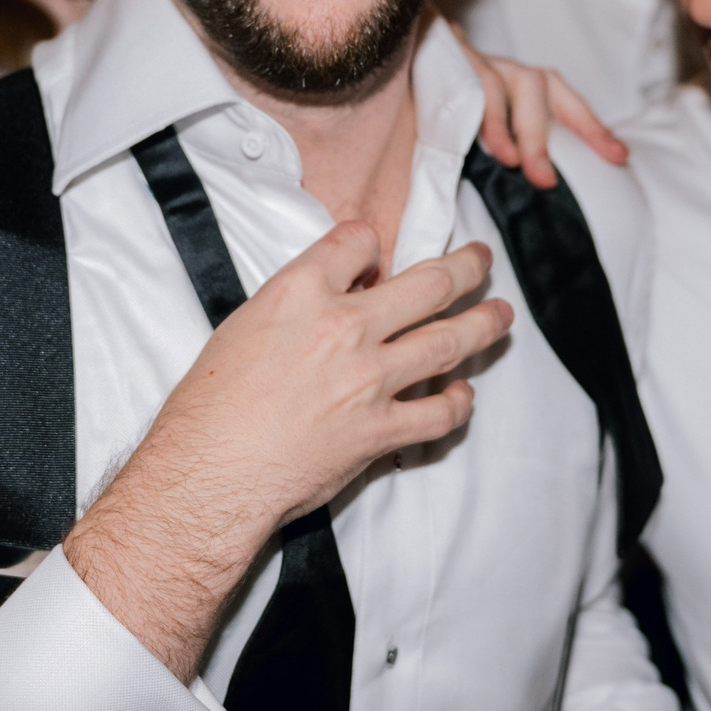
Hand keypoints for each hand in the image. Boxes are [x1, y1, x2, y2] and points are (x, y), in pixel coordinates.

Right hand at [64, 226, 510, 678]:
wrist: (209, 469)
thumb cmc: (211, 403)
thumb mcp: (244, 324)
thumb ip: (296, 302)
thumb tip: (333, 297)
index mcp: (301, 291)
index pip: (360, 241)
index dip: (373, 245)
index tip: (379, 255)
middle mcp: (344, 326)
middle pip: (428, 283)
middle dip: (466, 267)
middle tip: (482, 259)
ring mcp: (369, 380)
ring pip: (448, 341)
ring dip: (483, 325)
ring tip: (501, 315)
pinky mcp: (380, 430)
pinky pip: (439, 413)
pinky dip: (459, 402)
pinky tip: (463, 394)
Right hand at [447, 20, 627, 188]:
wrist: (419, 58)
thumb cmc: (470, 107)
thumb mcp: (505, 126)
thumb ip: (525, 148)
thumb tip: (547, 188)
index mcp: (534, 86)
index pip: (571, 104)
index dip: (594, 129)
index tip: (619, 157)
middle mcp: (511, 72)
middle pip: (536, 91)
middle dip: (540, 140)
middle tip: (545, 180)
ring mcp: (479, 65)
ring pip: (496, 86)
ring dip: (502, 127)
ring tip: (508, 161)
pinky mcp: (449, 65)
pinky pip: (460, 85)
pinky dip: (467, 112)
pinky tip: (464, 137)